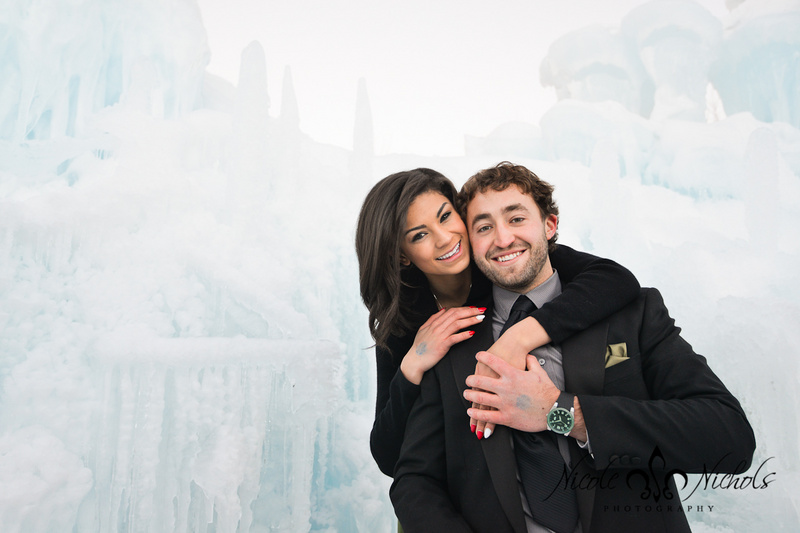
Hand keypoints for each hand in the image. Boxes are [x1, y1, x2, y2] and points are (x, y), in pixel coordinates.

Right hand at [401, 306, 485, 384]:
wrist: (414, 361)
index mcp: (434, 323)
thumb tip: (443, 309)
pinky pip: (454, 338)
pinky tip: (472, 333)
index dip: (464, 308)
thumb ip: (433, 318)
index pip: (451, 311)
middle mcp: (437, 327)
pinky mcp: (442, 346)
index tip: (474, 308)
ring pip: (457, 324)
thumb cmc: (420, 347)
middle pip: (456, 315)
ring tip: (481, 319)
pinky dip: (464, 335)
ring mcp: (439, 336)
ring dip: (470, 320)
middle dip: (471, 311)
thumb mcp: (423, 329)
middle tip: (482, 310)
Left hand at [468, 320, 540, 438]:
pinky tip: (470, 412)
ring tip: (466, 394)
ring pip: (480, 398)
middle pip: (480, 381)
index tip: (477, 355)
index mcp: (513, 375)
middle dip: (470, 380)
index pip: (493, 361)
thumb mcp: (539, 372)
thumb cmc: (547, 391)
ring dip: (470, 396)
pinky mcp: (506, 417)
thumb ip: (531, 362)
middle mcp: (506, 388)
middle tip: (467, 380)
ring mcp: (505, 403)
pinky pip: (487, 415)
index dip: (483, 356)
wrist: (555, 410)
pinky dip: (477, 414)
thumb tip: (528, 355)